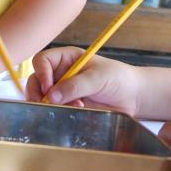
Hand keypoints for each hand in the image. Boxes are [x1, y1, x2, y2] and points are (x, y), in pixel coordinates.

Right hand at [26, 47, 141, 115]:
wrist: (133, 97)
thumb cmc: (118, 78)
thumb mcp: (98, 78)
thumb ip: (76, 85)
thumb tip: (52, 95)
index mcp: (67, 58)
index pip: (43, 60)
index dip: (41, 73)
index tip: (48, 88)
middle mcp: (61, 73)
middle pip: (36, 80)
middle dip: (39, 93)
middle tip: (48, 103)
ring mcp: (64, 91)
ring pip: (43, 97)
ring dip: (50, 104)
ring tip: (73, 106)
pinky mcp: (68, 106)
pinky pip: (55, 109)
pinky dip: (59, 112)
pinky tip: (76, 110)